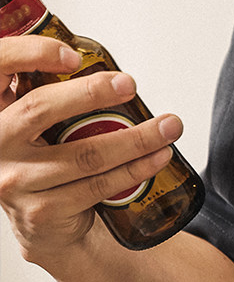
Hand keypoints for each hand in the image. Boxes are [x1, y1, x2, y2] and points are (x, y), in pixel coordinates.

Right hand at [0, 34, 180, 262]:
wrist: (45, 227)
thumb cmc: (48, 164)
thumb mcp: (37, 126)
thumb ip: (52, 96)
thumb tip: (104, 62)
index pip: (0, 67)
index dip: (31, 54)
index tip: (73, 55)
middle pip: (40, 108)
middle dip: (92, 92)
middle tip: (129, 84)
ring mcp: (15, 181)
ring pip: (83, 154)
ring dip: (135, 139)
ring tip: (167, 128)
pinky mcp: (41, 211)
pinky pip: (96, 186)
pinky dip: (134, 170)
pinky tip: (156, 159)